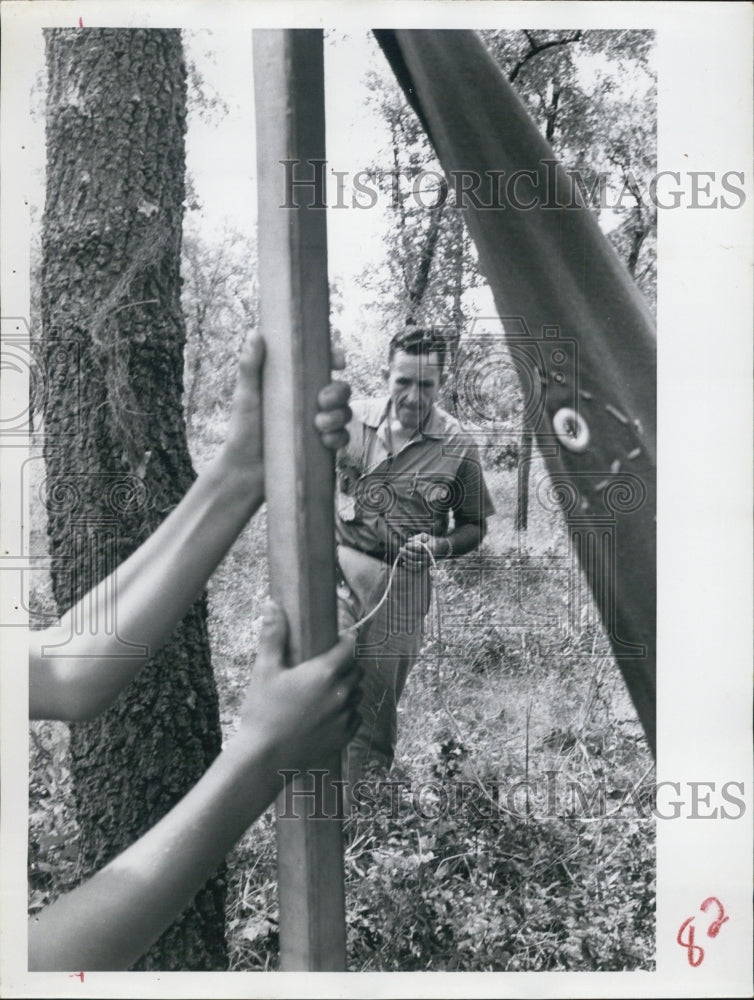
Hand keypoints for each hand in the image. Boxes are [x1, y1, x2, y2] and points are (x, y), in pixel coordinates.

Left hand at [223, 333, 351, 471]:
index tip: (338, 361)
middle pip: (340, 388)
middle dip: (339, 392)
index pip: (322, 364)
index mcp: (295, 384)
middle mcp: (310, 402)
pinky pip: (342, 438)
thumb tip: (255, 333)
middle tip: (321, 401)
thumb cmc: (243, 429)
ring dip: (339, 416)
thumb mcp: (246, 396)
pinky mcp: (322, 446)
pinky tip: (325, 441)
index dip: (335, 358)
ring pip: (345, 412)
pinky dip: (339, 438)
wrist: (245, 470)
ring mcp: (319, 424)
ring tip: (319, 425)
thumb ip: (250, 366)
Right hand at [239, 601, 361, 770]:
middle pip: (355, 669)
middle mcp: (341, 693)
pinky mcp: (344, 737)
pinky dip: (346, 712)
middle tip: (326, 666)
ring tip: (325, 690)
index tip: (339, 639)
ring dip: (346, 688)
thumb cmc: (262, 712)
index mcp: (325, 673)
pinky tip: (326, 713)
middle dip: (345, 665)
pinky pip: (354, 717)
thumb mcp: (264, 670)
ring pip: (356, 693)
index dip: (346, 640)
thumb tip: (272, 604)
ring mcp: (345, 716)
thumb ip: (273, 636)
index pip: (349, 646)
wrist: (264, 759)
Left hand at [397, 532, 447, 570]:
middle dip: (406, 553)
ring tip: (401, 554)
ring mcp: (427, 563)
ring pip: (415, 563)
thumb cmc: (429, 541)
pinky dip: (409, 567)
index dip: (411, 546)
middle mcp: (429, 557)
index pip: (418, 548)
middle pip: (415, 556)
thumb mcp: (425, 536)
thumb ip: (417, 537)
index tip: (406, 544)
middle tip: (400, 549)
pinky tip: (404, 563)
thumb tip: (409, 540)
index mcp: (430, 548)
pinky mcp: (425, 567)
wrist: (439, 548)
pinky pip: (416, 569)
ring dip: (406, 559)